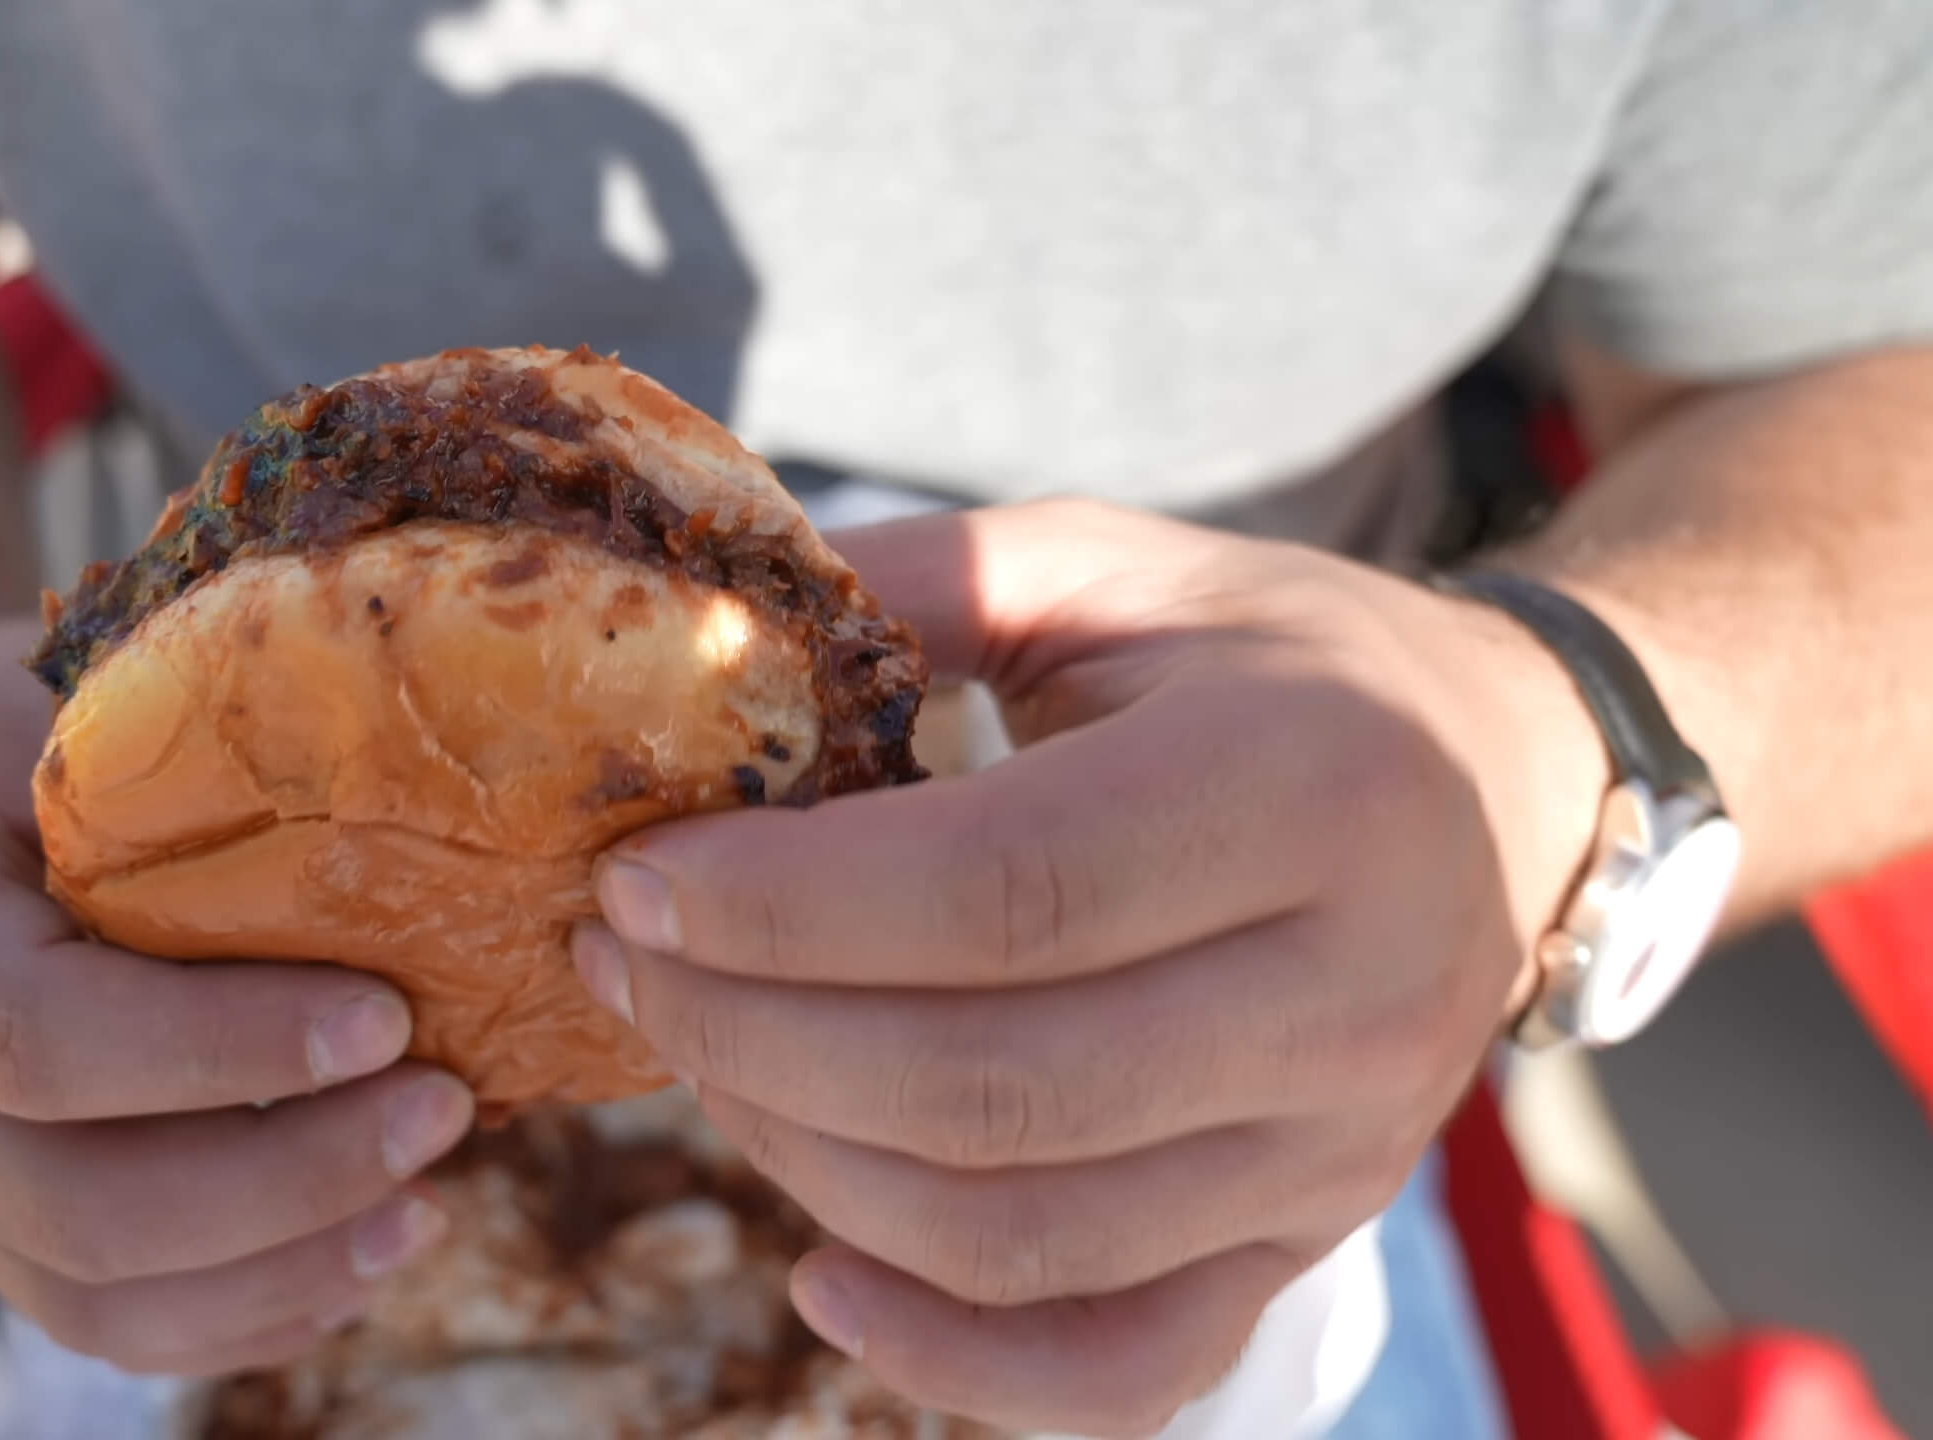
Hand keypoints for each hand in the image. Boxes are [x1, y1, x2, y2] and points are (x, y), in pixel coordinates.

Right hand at [0, 618, 474, 1374]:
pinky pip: (110, 1320)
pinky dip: (249, 1310)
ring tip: (427, 1205)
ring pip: (91, 1293)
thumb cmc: (43, 711)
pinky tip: (365, 1255)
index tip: (384, 1018)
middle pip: (70, 1199)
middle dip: (282, 1180)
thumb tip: (442, 794)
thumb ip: (210, 754)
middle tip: (439, 1111)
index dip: (217, 1049)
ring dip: (281, 1269)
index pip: (33, 1033)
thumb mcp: (100, 685)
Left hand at [570, 500, 1606, 1436]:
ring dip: (806, 1162)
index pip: (1008, 891)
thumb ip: (922, 586)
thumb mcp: (1117, 566)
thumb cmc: (1276, 660)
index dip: (790, 907)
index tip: (639, 881)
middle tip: (625, 964)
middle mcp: (1348, 991)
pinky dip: (949, 1355)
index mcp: (1306, 784)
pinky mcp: (1307, 1241)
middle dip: (754, 1034)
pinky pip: (1120, 1363)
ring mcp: (1338, 1146)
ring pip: (1022, 1231)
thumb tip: (688, 641)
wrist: (1503, 780)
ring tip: (699, 1052)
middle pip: (995, 1085)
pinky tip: (820, 1277)